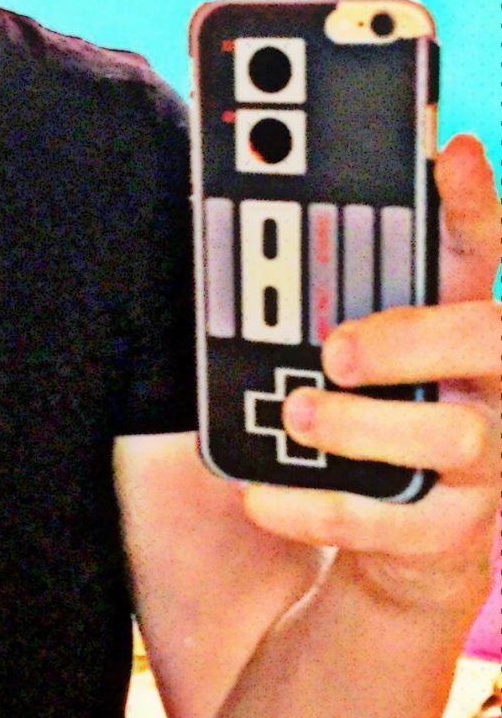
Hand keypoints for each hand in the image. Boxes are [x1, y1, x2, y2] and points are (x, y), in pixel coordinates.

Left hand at [241, 133, 500, 624]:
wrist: (367, 568)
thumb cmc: (341, 439)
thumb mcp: (321, 364)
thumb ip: (307, 312)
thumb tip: (240, 242)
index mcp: (450, 329)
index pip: (475, 253)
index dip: (471, 203)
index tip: (448, 150)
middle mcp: (485, 389)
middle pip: (491, 337)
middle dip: (413, 335)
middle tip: (335, 348)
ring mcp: (480, 463)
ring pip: (456, 435)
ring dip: (364, 426)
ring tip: (296, 417)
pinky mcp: (449, 534)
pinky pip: (397, 522)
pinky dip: (319, 508)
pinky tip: (261, 496)